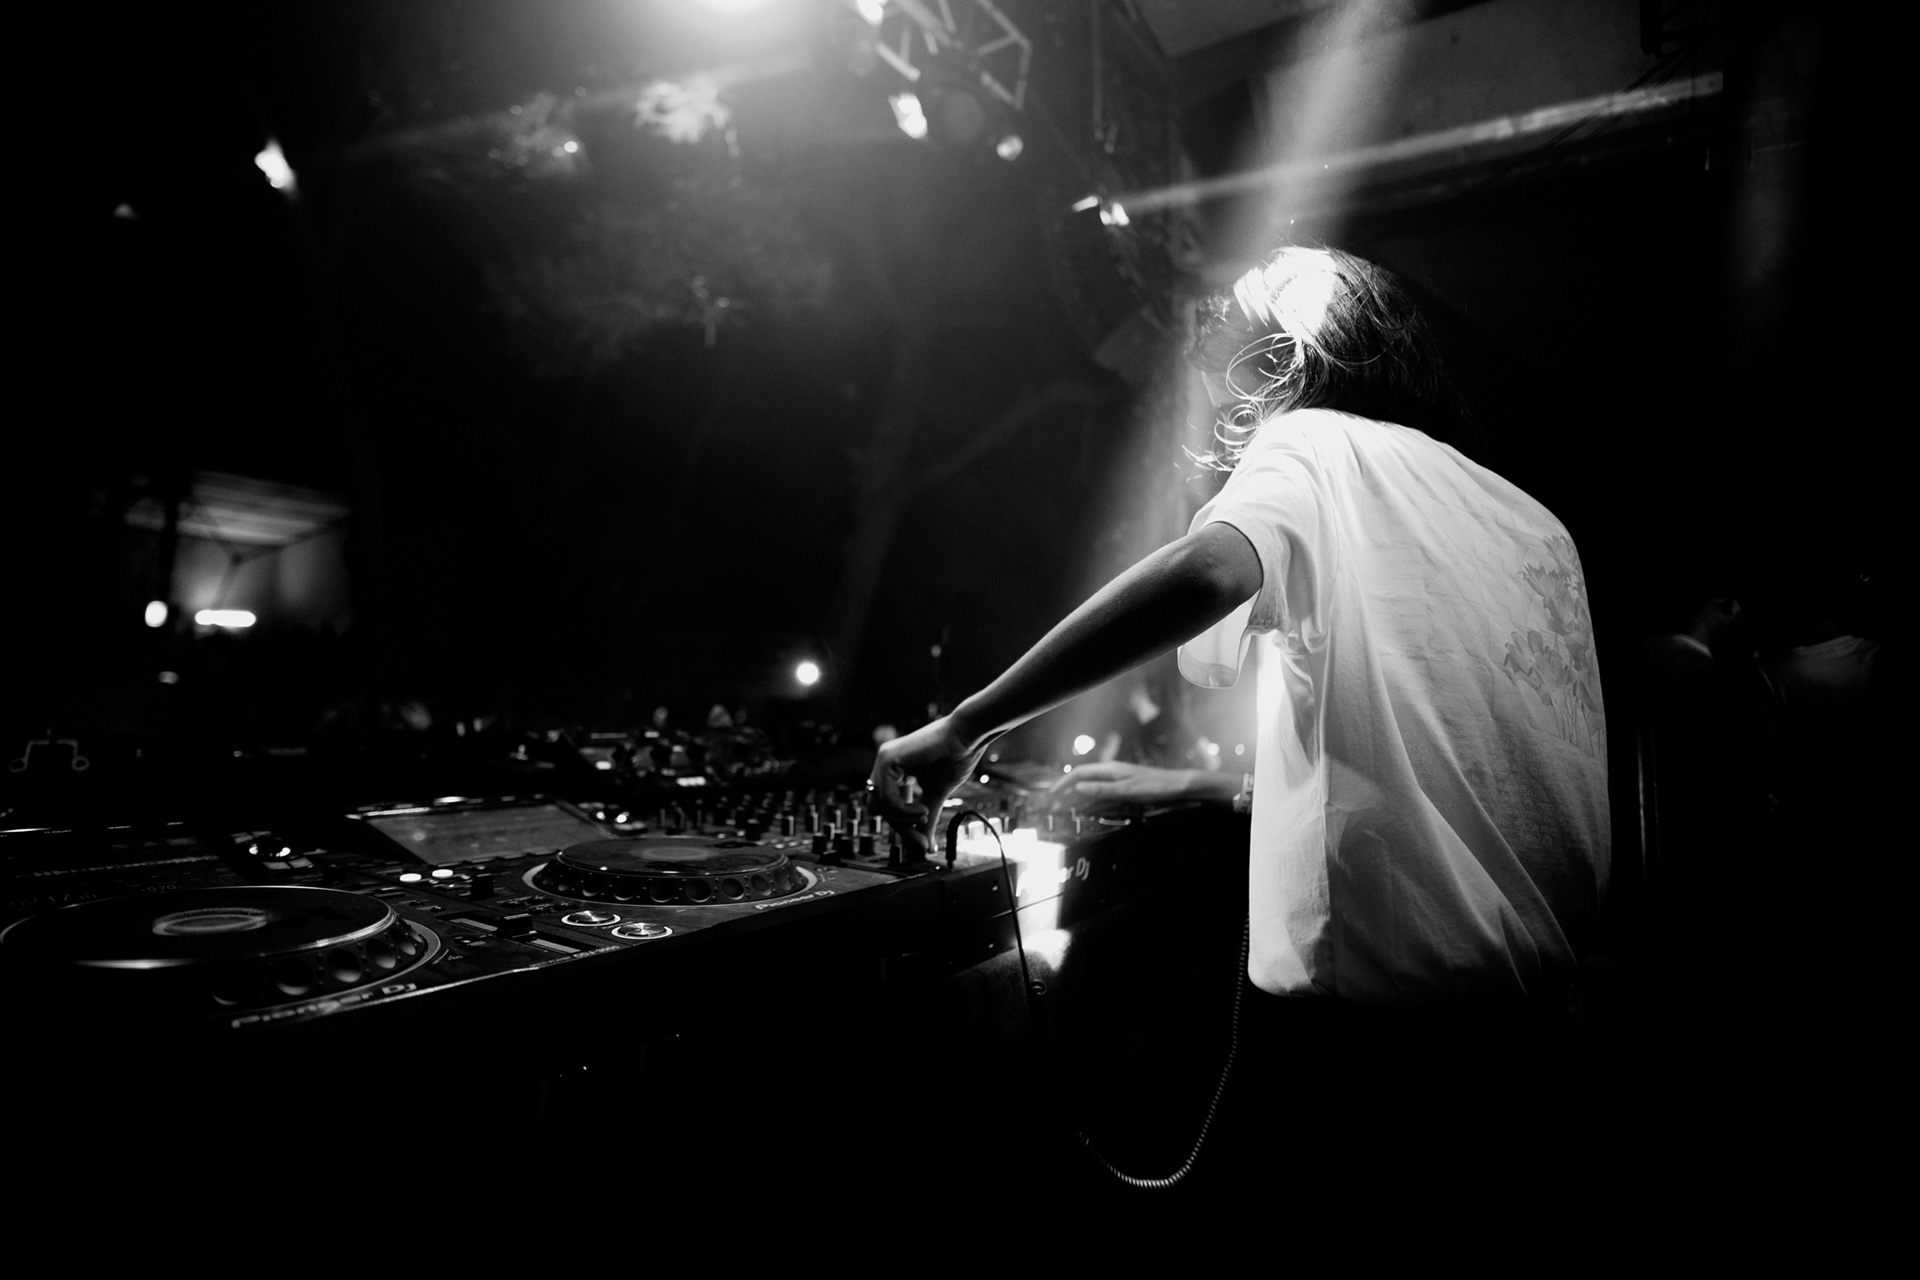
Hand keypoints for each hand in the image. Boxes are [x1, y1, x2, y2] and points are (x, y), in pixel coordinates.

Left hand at [867, 717, 988, 858]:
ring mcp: (884, 759)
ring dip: (903, 819)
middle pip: (879, 807)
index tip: (922, 843)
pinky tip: (922, 809)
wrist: (967, 737)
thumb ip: (925, 818)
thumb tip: (925, 846)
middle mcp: (886, 764)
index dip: (903, 827)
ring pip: (880, 804)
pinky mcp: (888, 759)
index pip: (888, 806)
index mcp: (895, 771)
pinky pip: (886, 796)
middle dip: (901, 826)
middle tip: (921, 840)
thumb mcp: (935, 795)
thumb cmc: (956, 757)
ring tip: (925, 814)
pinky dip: (903, 809)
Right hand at [1049, 761, 1198, 811]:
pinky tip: (1086, 811)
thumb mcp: (1127, 790)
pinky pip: (1102, 797)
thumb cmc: (1154, 786)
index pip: (1079, 773)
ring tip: (1065, 812)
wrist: (1177, 786)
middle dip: (1067, 794)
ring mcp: (1116, 781)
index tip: (1052, 795)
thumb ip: (1102, 789)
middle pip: (1082, 782)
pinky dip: (1091, 804)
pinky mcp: (1123, 790)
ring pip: (1091, 790)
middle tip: (1054, 808)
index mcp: (1109, 769)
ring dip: (1078, 800)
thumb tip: (1078, 787)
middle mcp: (1110, 773)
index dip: (1063, 783)